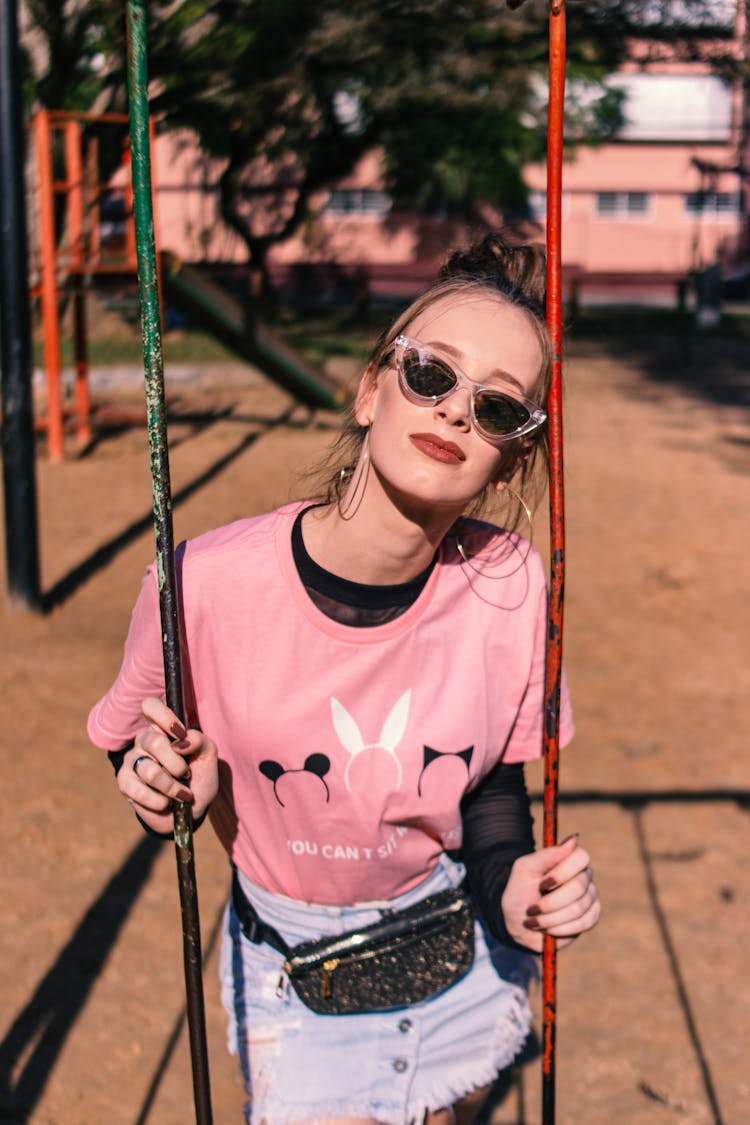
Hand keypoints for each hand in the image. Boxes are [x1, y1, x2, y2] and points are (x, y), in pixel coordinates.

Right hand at [117, 697, 218, 833]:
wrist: (190, 810)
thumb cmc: (199, 777)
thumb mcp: (208, 757)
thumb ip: (200, 741)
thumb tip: (181, 741)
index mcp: (163, 728)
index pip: (150, 706)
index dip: (164, 717)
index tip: (180, 734)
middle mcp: (144, 740)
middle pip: (154, 741)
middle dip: (177, 764)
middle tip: (186, 774)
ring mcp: (132, 760)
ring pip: (150, 770)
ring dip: (172, 787)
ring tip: (180, 793)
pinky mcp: (124, 782)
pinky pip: (139, 790)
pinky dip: (159, 800)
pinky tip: (165, 803)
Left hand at [501, 834, 600, 952]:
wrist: (518, 922)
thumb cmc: (520, 891)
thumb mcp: (525, 870)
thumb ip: (547, 854)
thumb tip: (575, 838)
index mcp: (568, 859)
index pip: (581, 857)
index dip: (561, 873)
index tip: (542, 884)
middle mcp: (583, 875)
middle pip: (578, 887)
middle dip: (550, 903)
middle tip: (532, 908)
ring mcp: (590, 896)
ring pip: (579, 908)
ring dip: (551, 918)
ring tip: (536, 919)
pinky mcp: (592, 916)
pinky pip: (584, 923)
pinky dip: (561, 929)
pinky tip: (549, 929)